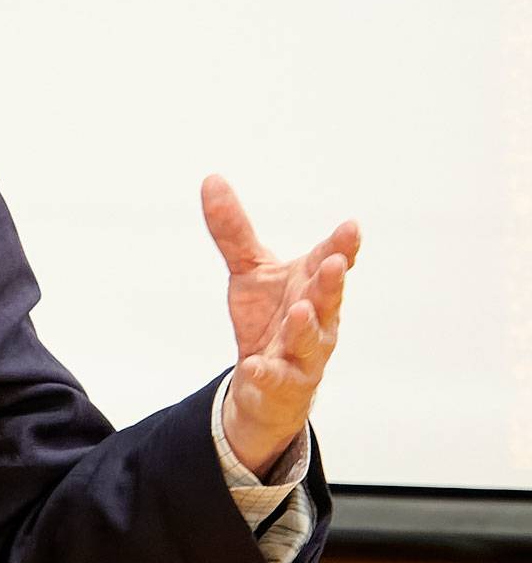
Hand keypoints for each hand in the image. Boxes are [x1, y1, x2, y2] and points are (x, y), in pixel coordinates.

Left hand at [201, 176, 359, 475]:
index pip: (330, 261)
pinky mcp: (284, 383)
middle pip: (328, 299)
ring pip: (311, 341)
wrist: (263, 379)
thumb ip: (234, 231)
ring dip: (307, 326)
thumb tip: (211, 179)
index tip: (351, 227)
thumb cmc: (268, 316)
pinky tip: (253, 367)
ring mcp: (303, 353)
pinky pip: (277, 379)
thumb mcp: (247, 270)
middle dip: (332, 282)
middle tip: (335, 262)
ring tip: (301, 310)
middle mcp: (317, 317)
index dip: (342, 246)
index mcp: (311, 285)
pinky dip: (266, 372)